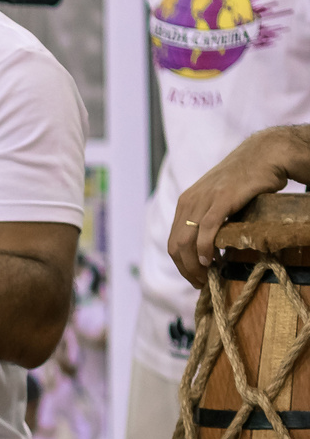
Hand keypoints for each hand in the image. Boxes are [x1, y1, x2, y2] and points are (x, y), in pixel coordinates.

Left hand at [174, 126, 309, 281]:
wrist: (264, 154)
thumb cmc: (246, 180)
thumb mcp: (219, 200)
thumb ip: (210, 220)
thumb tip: (210, 249)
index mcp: (186, 203)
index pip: (174, 241)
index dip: (181, 264)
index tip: (194, 277)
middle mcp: (189, 201)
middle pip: (176, 245)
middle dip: (185, 269)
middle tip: (201, 283)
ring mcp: (204, 199)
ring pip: (187, 241)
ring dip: (194, 264)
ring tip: (206, 277)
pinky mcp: (222, 199)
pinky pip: (207, 229)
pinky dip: (205, 248)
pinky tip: (211, 260)